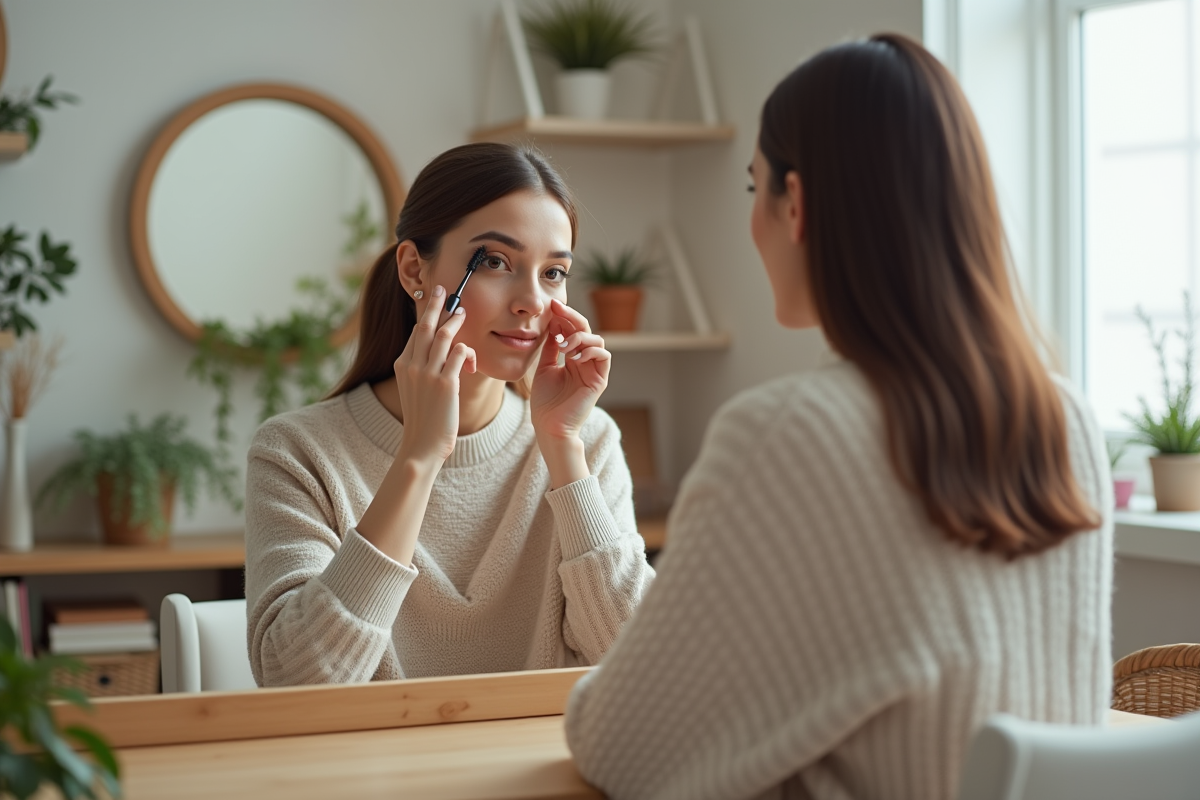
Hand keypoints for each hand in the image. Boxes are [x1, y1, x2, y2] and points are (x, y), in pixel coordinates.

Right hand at [392, 285, 476, 465]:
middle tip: (444, 290)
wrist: (421, 445)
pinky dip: (469, 353)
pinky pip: (460, 354)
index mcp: (402, 364)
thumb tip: (442, 354)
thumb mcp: (415, 389)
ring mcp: (428, 373)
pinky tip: (473, 362)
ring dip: (455, 321)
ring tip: (462, 312)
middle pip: (426, 326)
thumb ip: (423, 369)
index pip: (416, 332)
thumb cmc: (423, 419)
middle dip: (436, 304)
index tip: (432, 300)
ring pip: (444, 336)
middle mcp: (412, 365)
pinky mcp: (446, 383)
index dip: (425, 314)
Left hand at [531, 298, 609, 455]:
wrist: (549, 426)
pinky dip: (590, 350)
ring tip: (562, 346)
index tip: (551, 307)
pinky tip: (573, 357)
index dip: (564, 317)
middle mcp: (586, 361)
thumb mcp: (544, 367)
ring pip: (597, 340)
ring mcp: (594, 370)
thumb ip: (551, 347)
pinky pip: (603, 356)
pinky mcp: (599, 380)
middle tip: (557, 309)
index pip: (573, 330)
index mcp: (573, 358)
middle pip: (586, 330)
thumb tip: (554, 324)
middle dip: (572, 317)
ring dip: (579, 337)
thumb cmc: (545, 402)